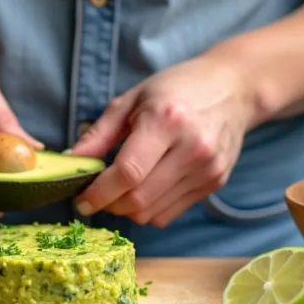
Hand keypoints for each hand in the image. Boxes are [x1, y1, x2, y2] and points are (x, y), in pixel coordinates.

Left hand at [67, 56, 256, 226]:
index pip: (128, 173)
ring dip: (127, 209)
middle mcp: (192, 148)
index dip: (99, 193)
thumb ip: (99, 135)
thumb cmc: (176, 89)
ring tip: (119, 190)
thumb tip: (70, 162)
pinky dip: (148, 209)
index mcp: (167, 121)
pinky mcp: (215, 183)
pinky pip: (169, 214)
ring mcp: (207, 170)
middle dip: (109, 205)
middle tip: (96, 195)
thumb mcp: (131, 100)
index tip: (81, 199)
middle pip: (139, 200)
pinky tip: (145, 188)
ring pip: (152, 213)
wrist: (234, 89)